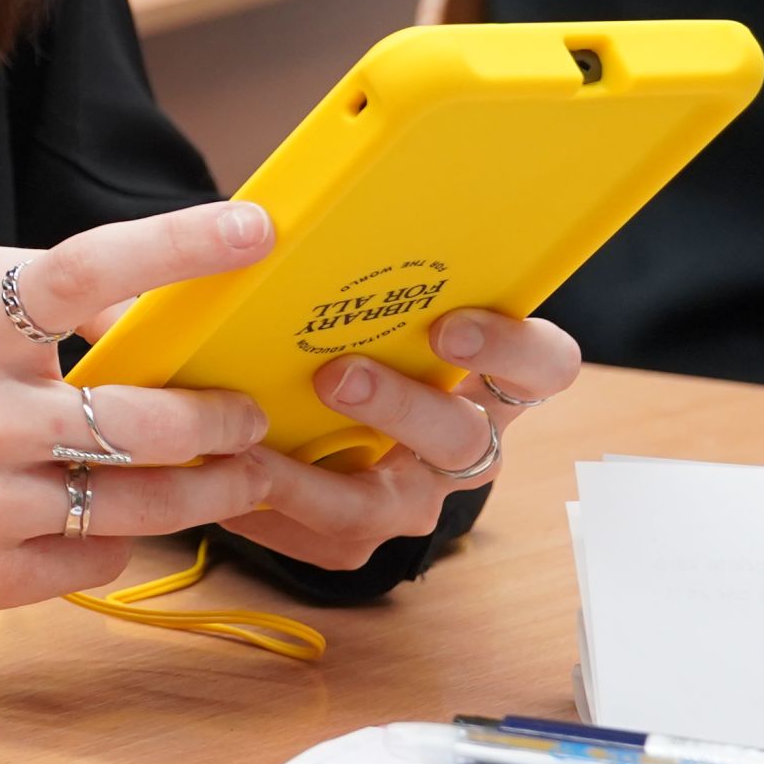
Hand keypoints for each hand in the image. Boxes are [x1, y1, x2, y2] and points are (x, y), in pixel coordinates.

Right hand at [0, 201, 285, 608]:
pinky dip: (122, 534)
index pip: (82, 272)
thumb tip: (157, 312)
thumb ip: (48, 285)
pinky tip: (110, 511)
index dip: (175, 246)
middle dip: (223, 418)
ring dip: (210, 488)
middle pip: (146, 421)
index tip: (253, 229)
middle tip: (246, 413)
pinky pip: (101, 556)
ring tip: (233, 472)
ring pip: (145, 505)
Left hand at [218, 306, 579, 571]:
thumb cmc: (349, 337)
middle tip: (336, 375)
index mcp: (488, 378)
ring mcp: (414, 497)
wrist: (312, 416)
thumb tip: (282, 224)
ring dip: (314, 477)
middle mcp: (463, 443)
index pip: (543, 365)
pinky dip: (264, 507)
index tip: (447, 328)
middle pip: (462, 438)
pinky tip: (220, 474)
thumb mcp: (370, 305)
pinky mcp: (356, 539)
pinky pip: (317, 537)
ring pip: (382, 504)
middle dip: (399, 407)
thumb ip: (361, 279)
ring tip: (251, 444)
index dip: (507, 350)